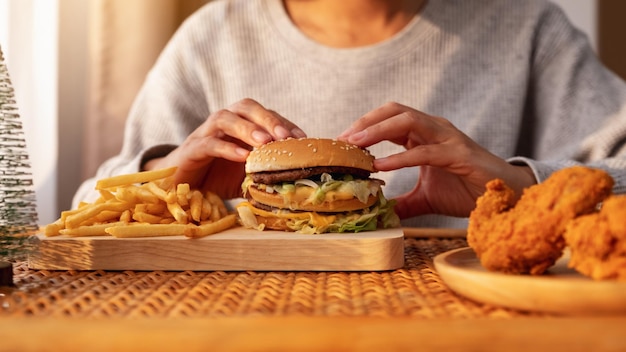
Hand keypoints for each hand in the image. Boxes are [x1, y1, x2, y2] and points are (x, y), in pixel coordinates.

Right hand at [144, 98, 305, 198]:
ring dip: (247, 128)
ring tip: (264, 142)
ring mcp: (205, 134)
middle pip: (245, 107)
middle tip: (284, 136)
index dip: (284, 123)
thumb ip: (267, 173)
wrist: (178, 187)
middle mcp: (223, 123)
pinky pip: (208, 143)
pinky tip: (242, 157)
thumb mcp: (247, 175)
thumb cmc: (217, 177)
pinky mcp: (191, 150)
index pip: (264, 115)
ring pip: (225, 118)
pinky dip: (226, 148)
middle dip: (267, 118)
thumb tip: (295, 183)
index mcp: (239, 125)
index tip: (302, 138)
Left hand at [337, 102, 534, 218]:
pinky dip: (401, 156)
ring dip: (378, 131)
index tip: (341, 143)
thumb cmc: (467, 190)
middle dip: (365, 122)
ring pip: (408, 122)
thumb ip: (402, 202)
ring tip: (355, 145)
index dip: (363, 126)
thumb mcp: (425, 198)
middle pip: (394, 111)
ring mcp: (448, 138)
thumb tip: (380, 213)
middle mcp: (435, 128)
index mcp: (424, 134)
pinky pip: (425, 151)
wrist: (504, 196)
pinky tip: (381, 166)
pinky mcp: (459, 155)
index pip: (388, 118)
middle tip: (342, 140)